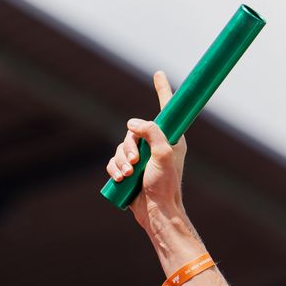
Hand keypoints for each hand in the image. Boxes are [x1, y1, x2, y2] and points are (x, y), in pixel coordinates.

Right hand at [106, 71, 189, 231]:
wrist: (156, 212)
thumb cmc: (165, 185)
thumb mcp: (162, 154)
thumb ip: (151, 133)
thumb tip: (132, 123)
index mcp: (170, 139)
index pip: (165, 109)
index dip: (162, 90)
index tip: (159, 73)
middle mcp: (156, 145)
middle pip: (133, 132)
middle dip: (129, 147)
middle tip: (134, 163)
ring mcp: (142, 158)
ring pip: (121, 147)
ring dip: (121, 161)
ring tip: (128, 175)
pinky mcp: (130, 170)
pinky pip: (114, 161)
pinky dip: (115, 169)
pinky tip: (120, 179)